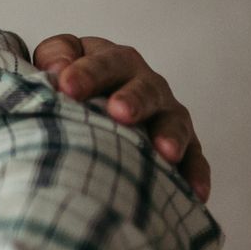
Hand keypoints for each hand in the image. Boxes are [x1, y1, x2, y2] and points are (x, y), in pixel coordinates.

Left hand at [32, 34, 209, 199]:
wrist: (86, 106)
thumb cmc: (67, 84)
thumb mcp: (56, 62)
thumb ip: (55, 56)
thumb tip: (58, 69)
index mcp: (114, 62)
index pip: (106, 61)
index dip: (88, 72)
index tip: (66, 86)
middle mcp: (145, 84)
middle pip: (145, 88)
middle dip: (134, 100)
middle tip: (120, 112)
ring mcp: (166, 114)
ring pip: (174, 121)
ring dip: (170, 136)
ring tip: (165, 153)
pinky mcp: (181, 145)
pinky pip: (193, 159)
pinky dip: (194, 173)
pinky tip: (195, 193)